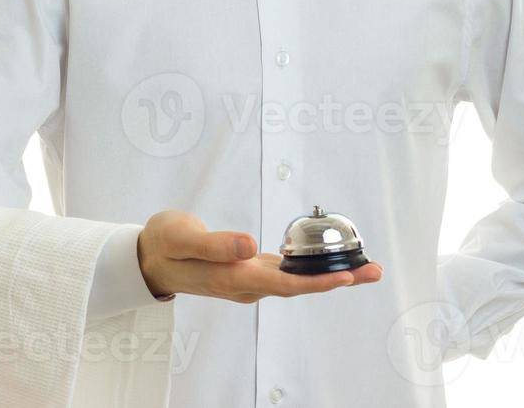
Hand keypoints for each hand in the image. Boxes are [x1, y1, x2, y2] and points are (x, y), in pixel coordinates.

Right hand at [136, 209, 382, 303]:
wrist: (149, 257)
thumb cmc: (164, 244)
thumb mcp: (183, 237)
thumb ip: (216, 244)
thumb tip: (250, 246)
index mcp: (232, 277)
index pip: (283, 284)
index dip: (316, 281)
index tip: (346, 276)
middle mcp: (246, 283)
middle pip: (300, 286)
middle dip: (339, 279)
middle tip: (375, 271)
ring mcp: (249, 279)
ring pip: (297, 280)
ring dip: (331, 274)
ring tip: (364, 266)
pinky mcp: (249, 269)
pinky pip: (287, 273)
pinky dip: (312, 268)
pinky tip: (329, 262)